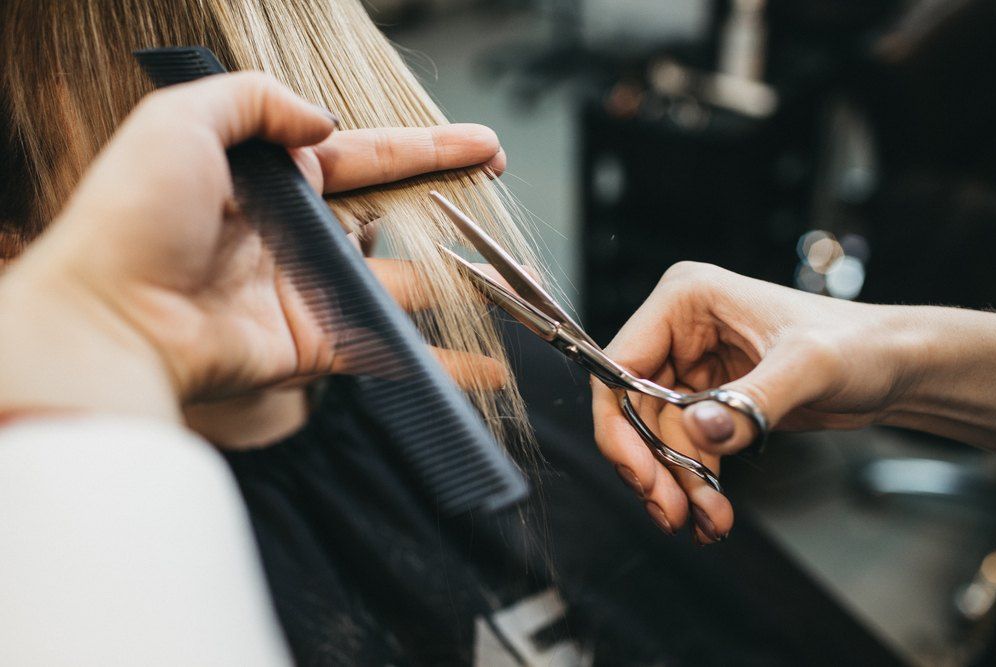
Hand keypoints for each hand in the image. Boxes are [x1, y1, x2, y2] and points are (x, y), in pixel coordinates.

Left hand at [0, 73, 506, 420]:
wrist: (111, 318)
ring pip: (400, 286)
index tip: (480, 146)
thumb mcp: (182, 120)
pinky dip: (440, 361)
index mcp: (272, 180)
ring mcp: (308, 292)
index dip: (426, 149)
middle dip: (448, 205)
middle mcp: (296, 235)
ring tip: (507, 283)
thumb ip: (256, 100)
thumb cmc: (133, 217)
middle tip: (495, 195)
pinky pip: (387, 349)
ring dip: (456, 286)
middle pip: (391, 217)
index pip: (366, 155)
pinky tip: (486, 363)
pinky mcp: (314, 345)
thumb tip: (321, 122)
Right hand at [592, 262, 914, 542]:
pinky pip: (683, 447)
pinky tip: (713, 513)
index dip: (620, 425)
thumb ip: (751, 402)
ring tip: (708, 522)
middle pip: (633, 408)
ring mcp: (692, 366)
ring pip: (657, 437)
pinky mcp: (709, 399)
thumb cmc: (861, 345)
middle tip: (672, 512)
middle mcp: (680, 330)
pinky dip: (694, 483)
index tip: (641, 475)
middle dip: (652, 466)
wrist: (896, 368)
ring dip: (678, 484)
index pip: (621, 365)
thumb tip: (698, 431)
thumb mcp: (809, 367)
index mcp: (686, 299)